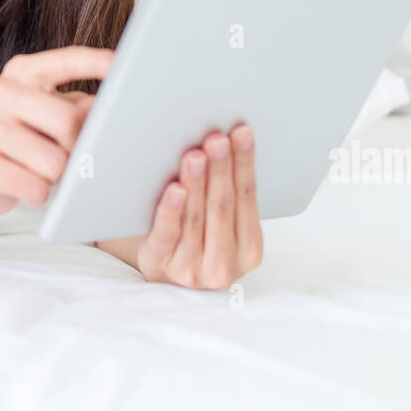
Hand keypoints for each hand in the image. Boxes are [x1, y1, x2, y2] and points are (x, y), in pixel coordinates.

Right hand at [0, 45, 111, 218]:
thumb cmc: (26, 139)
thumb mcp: (54, 114)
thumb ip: (79, 107)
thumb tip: (102, 108)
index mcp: (20, 72)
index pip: (63, 62)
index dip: (93, 63)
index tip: (119, 64)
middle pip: (65, 119)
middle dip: (78, 143)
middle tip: (73, 151)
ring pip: (53, 161)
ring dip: (59, 172)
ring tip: (44, 168)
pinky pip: (35, 187)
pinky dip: (41, 192)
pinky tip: (27, 183)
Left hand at [131, 123, 261, 288]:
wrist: (166, 277)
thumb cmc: (199, 241)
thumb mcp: (225, 227)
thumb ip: (229, 196)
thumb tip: (227, 142)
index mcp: (249, 250)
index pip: (248, 198)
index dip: (245, 163)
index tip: (242, 133)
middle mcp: (224, 263)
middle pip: (222, 206)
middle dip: (221, 168)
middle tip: (217, 139)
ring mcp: (192, 268)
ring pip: (195, 217)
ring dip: (197, 182)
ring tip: (196, 155)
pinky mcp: (161, 264)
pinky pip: (167, 233)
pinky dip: (171, 209)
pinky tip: (175, 189)